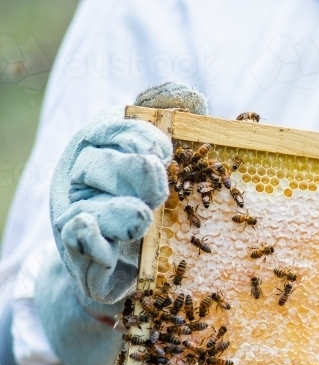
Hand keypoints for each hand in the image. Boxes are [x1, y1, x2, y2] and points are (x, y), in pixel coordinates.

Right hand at [37, 82, 206, 364]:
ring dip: (117, 210)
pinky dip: (89, 240)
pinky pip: (79, 242)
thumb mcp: (161, 159)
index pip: (112, 129)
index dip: (137, 135)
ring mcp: (78, 214)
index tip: (166, 148)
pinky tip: (100, 240)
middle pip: (97, 163)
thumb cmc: (147, 198)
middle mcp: (83, 177)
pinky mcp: (81, 253)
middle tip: (158, 174)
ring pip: (88, 205)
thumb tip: (191, 95)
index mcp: (103, 148)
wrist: (129, 266)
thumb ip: (171, 122)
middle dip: (129, 169)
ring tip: (143, 215)